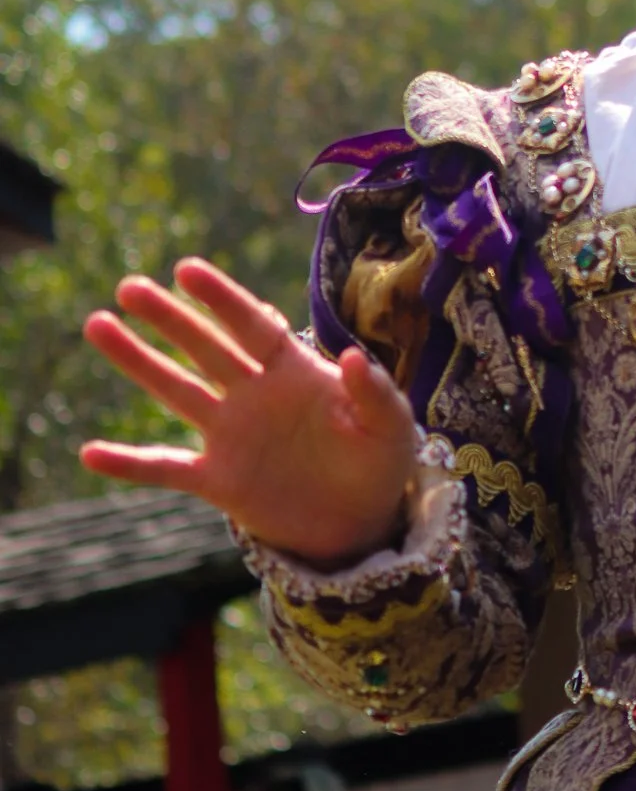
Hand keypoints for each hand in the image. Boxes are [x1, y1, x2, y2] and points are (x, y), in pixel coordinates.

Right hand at [82, 258, 418, 567]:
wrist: (360, 521)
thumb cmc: (378, 461)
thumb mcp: (390, 426)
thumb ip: (372, 392)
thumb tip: (351, 356)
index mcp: (294, 371)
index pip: (253, 325)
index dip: (222, 298)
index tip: (185, 270)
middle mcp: (253, 394)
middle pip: (205, 347)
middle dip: (169, 317)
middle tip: (128, 287)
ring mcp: (231, 434)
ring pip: (176, 390)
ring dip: (137, 361)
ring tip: (98, 324)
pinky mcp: (219, 481)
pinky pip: (167, 469)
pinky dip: (130, 464)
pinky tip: (90, 453)